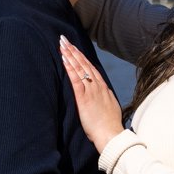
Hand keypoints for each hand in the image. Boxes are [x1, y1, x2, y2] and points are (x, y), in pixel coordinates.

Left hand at [58, 36, 123, 151]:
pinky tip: (64, 59)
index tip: (74, 47)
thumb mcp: (110, 106)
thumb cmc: (109, 125)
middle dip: (73, 50)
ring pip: (79, 68)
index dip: (81, 57)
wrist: (111, 135)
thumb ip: (105, 97)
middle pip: (84, 64)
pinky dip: (69, 67)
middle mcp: (97, 86)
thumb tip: (102, 92)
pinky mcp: (83, 98)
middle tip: (64, 39)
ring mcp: (91, 90)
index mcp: (103, 88)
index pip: (91, 68)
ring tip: (62, 44)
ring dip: (70, 55)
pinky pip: (75, 79)